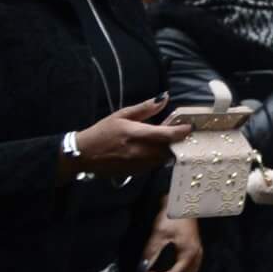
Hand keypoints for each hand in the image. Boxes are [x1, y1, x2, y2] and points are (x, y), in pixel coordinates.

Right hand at [68, 95, 185, 177]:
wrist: (83, 155)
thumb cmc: (102, 132)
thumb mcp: (121, 115)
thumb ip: (145, 108)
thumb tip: (164, 98)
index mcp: (135, 134)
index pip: (165, 135)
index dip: (181, 132)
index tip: (190, 127)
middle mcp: (139, 151)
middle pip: (168, 149)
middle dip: (176, 142)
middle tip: (178, 134)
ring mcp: (137, 164)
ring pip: (162, 159)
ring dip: (167, 151)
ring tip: (165, 141)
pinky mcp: (135, 173)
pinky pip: (153, 166)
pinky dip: (158, 158)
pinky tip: (153, 151)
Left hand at [143, 212, 201, 271]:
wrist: (184, 200)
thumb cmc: (173, 217)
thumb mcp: (159, 234)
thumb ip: (151, 253)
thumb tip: (142, 269)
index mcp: (187, 254)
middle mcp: (195, 254)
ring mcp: (198, 248)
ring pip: (194, 269)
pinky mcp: (196, 243)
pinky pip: (195, 262)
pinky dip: (190, 269)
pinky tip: (186, 268)